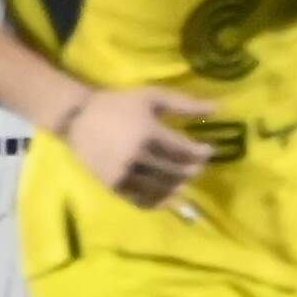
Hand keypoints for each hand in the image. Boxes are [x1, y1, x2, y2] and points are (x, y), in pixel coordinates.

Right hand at [59, 85, 217, 208]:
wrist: (77, 117)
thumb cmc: (119, 103)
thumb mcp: (152, 96)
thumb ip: (185, 103)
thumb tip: (218, 108)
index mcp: (147, 132)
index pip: (183, 150)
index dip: (200, 152)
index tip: (210, 150)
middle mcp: (136, 156)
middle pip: (174, 171)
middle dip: (192, 170)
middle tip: (199, 166)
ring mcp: (123, 173)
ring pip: (160, 188)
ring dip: (177, 186)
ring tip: (184, 180)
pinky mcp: (113, 185)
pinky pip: (140, 199)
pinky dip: (157, 200)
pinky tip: (166, 195)